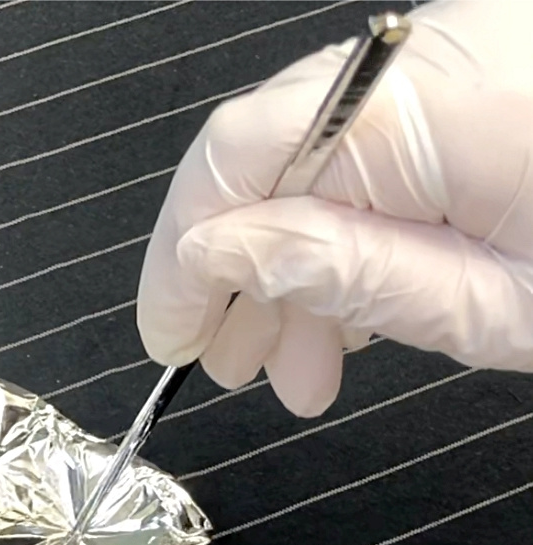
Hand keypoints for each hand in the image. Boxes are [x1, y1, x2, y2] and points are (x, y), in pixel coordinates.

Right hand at [137, 0, 532, 416]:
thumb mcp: (505, 307)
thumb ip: (349, 273)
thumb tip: (220, 254)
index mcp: (442, 108)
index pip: (242, 154)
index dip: (180, 249)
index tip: (167, 333)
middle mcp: (441, 55)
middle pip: (271, 153)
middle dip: (238, 272)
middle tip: (235, 366)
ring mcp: (463, 56)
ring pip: (320, 156)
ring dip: (297, 265)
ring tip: (302, 366)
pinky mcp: (484, 75)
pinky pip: (380, 146)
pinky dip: (356, 228)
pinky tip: (357, 309)